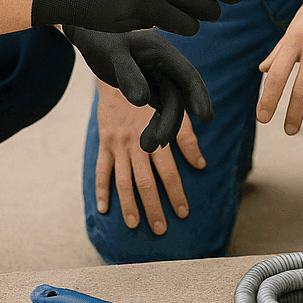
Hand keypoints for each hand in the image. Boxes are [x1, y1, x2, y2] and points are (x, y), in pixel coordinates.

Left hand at [65, 27, 212, 149]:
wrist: (90, 37)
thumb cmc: (100, 40)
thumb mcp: (111, 55)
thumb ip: (127, 75)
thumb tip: (142, 100)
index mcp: (161, 50)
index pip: (187, 74)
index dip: (198, 95)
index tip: (205, 117)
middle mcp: (165, 63)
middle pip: (179, 95)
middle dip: (172, 120)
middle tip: (160, 142)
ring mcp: (160, 76)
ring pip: (170, 106)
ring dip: (162, 128)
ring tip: (145, 147)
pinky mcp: (152, 87)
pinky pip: (160, 110)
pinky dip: (155, 126)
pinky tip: (147, 142)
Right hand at [95, 82, 205, 233]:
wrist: (123, 73)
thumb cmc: (155, 93)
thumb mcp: (175, 110)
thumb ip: (187, 138)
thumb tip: (201, 164)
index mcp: (156, 137)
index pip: (168, 173)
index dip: (176, 194)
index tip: (182, 213)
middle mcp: (136, 144)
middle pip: (145, 182)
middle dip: (153, 207)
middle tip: (160, 229)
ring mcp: (118, 145)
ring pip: (123, 180)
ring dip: (128, 204)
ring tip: (134, 224)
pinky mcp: (104, 142)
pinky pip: (101, 170)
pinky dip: (101, 190)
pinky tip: (103, 209)